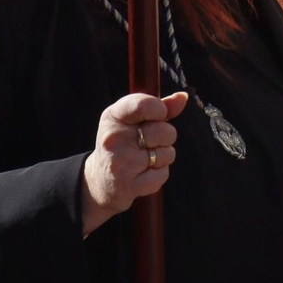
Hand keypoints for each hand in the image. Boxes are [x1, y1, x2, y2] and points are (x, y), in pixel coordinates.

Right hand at [80, 91, 187, 236]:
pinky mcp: (128, 185)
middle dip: (166, 137)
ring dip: (163, 157)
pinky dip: (159, 174)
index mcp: (113, 116)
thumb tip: (183, 97)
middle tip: (150, 142)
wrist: (99, 180)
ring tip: (145, 158)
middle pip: (165, 132)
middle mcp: (113, 138)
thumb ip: (159, 107)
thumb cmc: (122, 142)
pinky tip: (142, 173)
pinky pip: (162, 175)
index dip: (161, 110)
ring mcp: (120, 163)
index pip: (145, 105)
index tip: (159, 115)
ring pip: (167, 154)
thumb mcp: (133, 119)